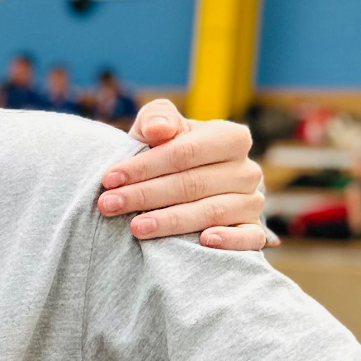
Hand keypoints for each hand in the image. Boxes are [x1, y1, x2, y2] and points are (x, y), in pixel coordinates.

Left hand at [100, 101, 273, 249]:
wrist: (177, 183)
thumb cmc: (164, 151)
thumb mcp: (156, 128)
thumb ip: (156, 118)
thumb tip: (161, 129)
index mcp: (231, 138)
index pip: (185, 152)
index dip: (145, 166)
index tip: (109, 179)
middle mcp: (246, 170)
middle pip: (192, 184)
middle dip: (145, 195)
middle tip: (108, 204)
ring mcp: (252, 201)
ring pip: (212, 211)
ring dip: (170, 220)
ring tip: (135, 227)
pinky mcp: (253, 230)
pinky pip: (248, 237)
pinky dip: (229, 240)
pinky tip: (203, 241)